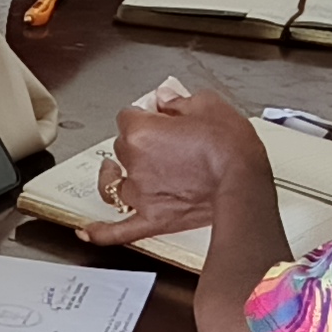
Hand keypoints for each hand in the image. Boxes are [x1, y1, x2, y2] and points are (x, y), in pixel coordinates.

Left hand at [81, 81, 267, 247]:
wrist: (244, 183)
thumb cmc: (230, 147)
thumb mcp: (208, 104)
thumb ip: (180, 100)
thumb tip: (166, 99)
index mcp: (141, 132)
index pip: (127, 116)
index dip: (144, 115)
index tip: (157, 116)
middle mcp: (134, 164)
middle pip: (121, 148)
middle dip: (138, 143)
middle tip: (163, 143)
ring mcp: (141, 194)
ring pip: (115, 185)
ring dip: (117, 177)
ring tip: (119, 172)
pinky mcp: (153, 220)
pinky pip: (119, 230)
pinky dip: (101, 231)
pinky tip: (88, 230)